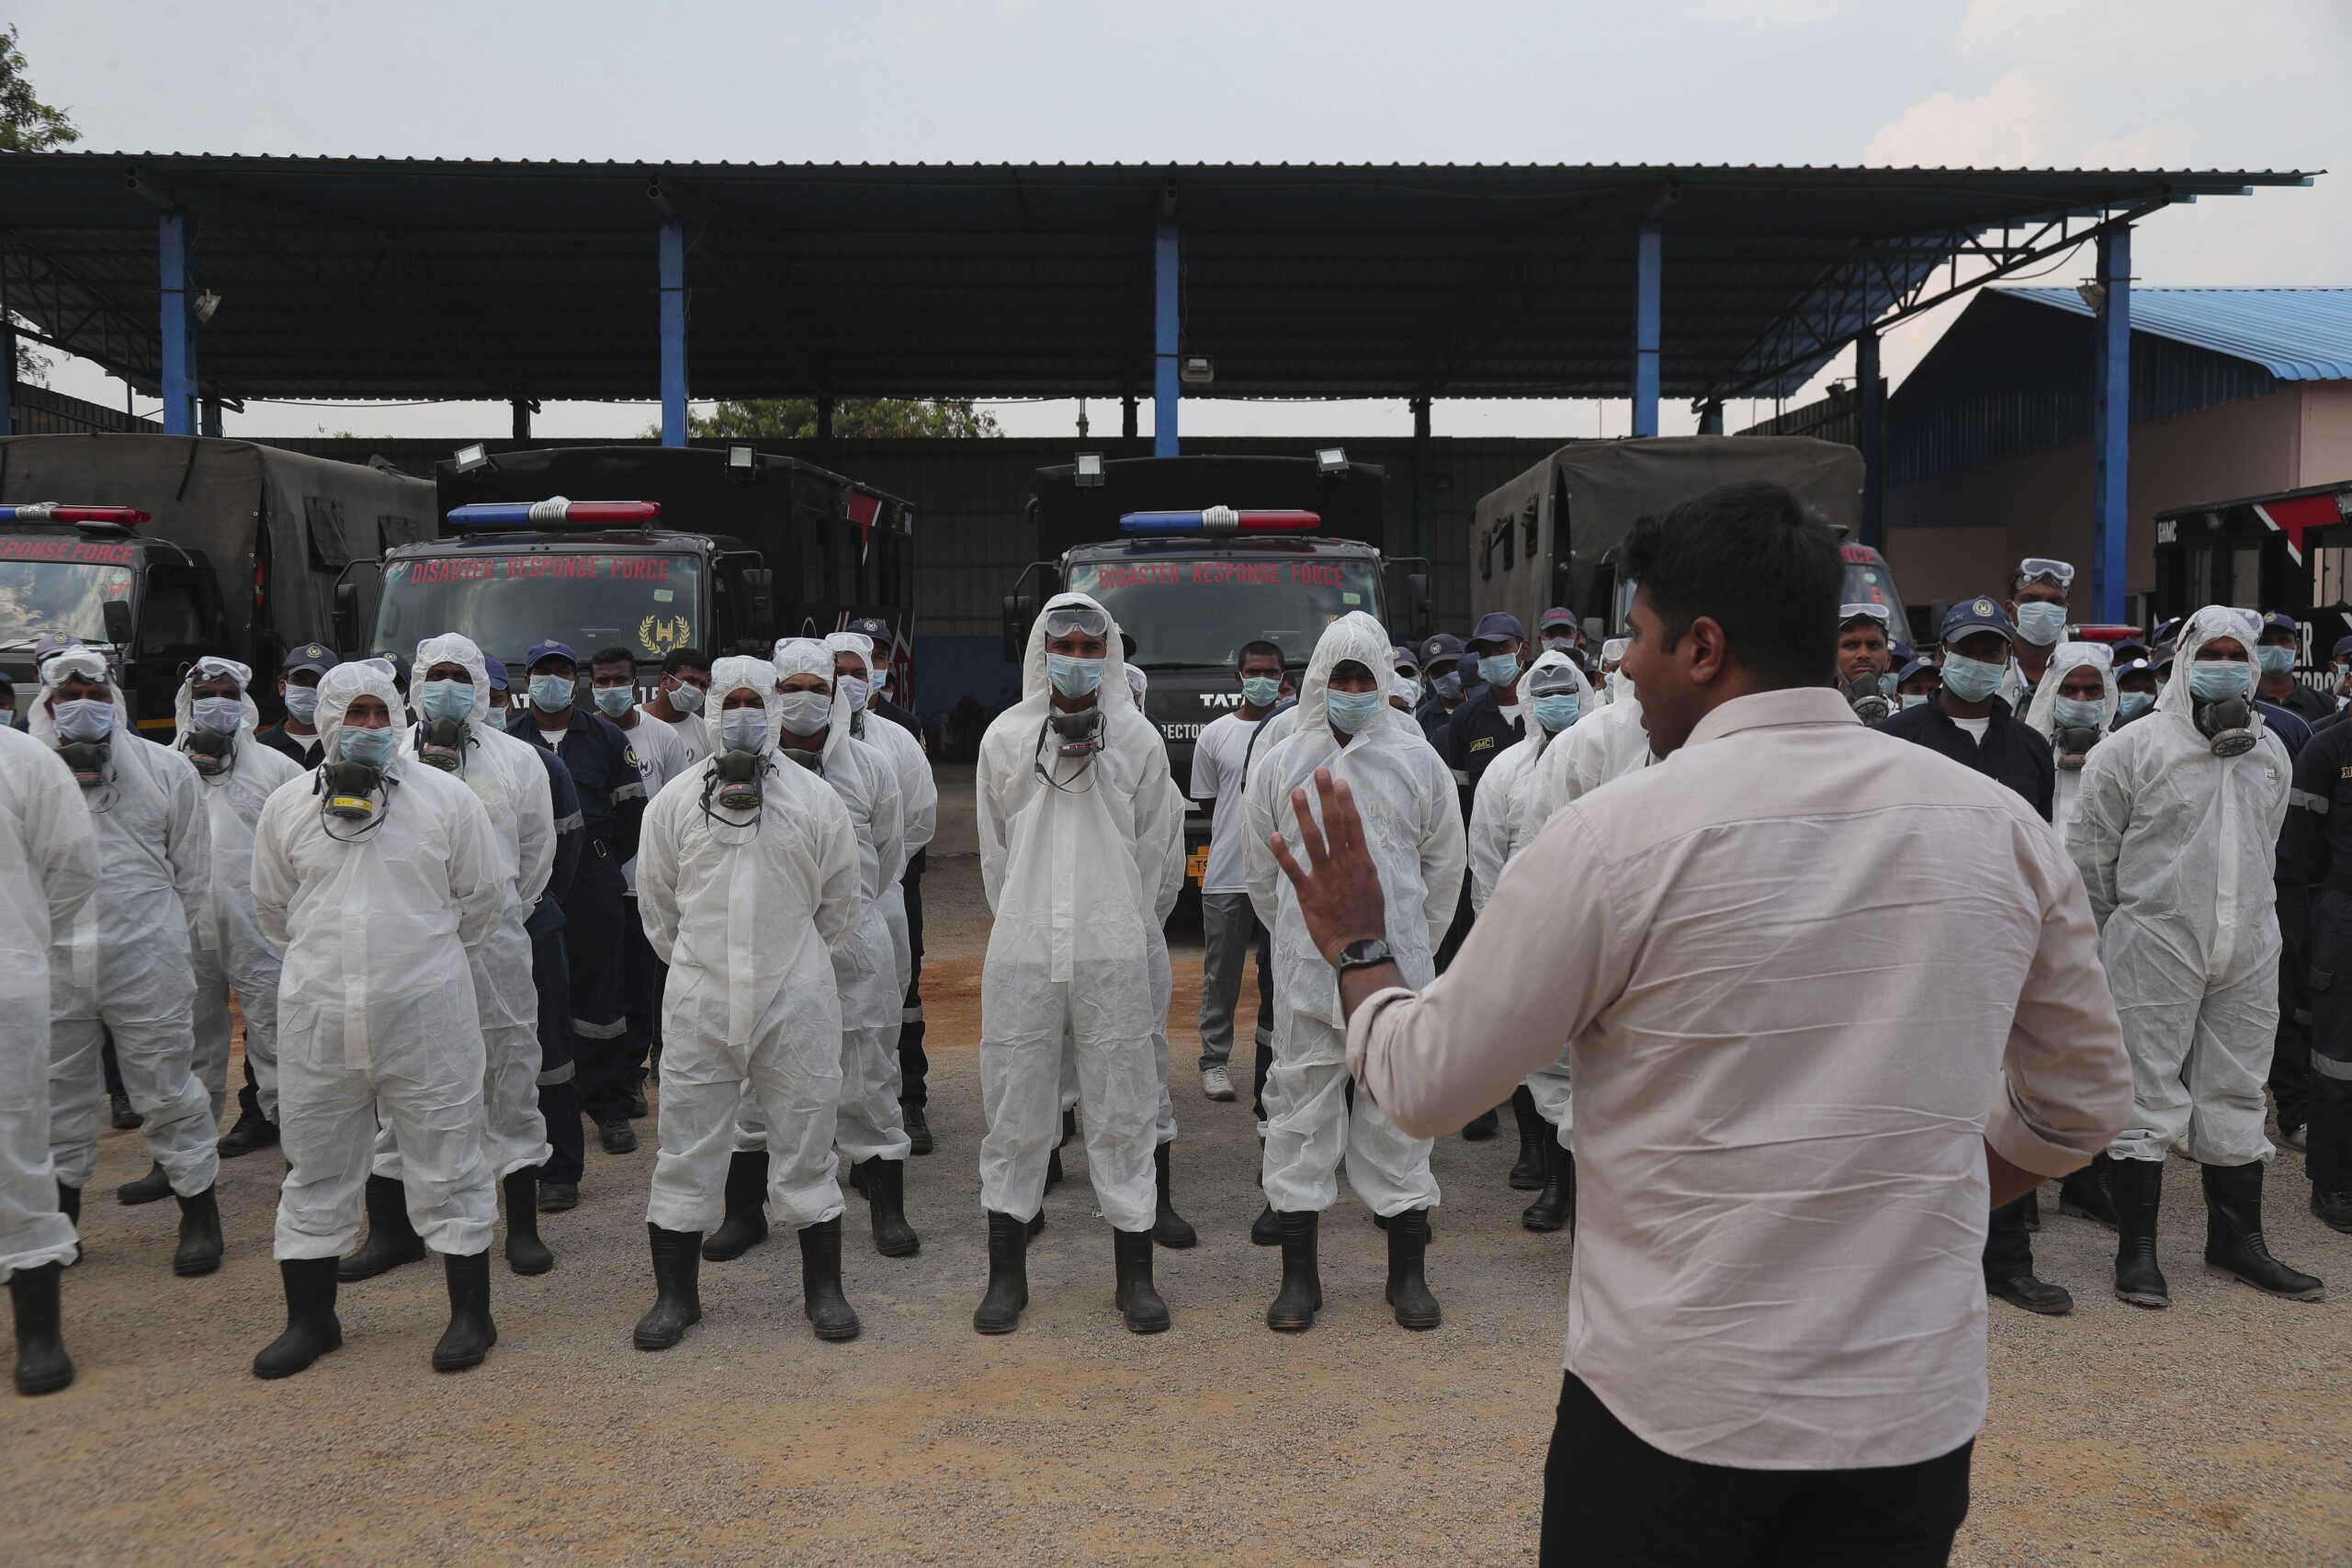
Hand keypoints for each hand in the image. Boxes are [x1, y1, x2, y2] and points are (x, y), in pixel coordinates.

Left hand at [1267, 768, 1388, 965]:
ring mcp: (1326, 877)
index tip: (1340, 783)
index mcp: (1362, 863)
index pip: (1354, 825)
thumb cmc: (1368, 921)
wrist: (1358, 947)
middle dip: (1326, 796)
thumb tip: (1358, 851)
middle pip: (1334, 823)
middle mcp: (1344, 865)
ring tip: (1296, 794)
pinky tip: (1274, 836)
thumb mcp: (1373, 888)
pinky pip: (1294, 869)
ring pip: (1313, 840)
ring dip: (1304, 815)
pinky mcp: (1309, 893)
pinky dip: (1283, 852)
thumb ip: (1363, 867)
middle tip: (1319, 774)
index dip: (1346, 802)